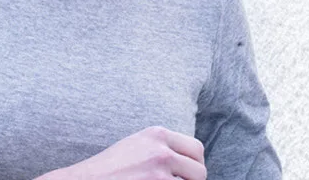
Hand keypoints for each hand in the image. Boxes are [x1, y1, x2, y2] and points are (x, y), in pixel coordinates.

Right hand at [48, 126, 205, 179]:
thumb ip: (162, 147)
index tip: (188, 174)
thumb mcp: (137, 146)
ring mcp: (158, 174)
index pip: (196, 149)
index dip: (195, 165)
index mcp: (157, 134)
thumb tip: (190, 162)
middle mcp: (161, 151)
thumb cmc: (109, 169)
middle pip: (199, 171)